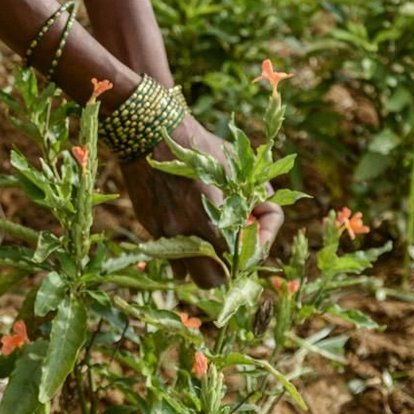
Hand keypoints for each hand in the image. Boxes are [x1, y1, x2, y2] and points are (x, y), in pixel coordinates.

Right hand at [120, 114, 282, 284]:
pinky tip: (187, 237)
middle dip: (229, 267)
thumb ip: (257, 194)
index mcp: (216, 218)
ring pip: (189, 276)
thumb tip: (263, 215)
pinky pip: (169, 258)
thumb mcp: (236, 166)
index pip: (248, 256)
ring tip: (210, 246)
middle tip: (234, 249)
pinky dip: (181, 255)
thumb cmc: (199, 147)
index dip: (261, 246)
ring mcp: (168, 233)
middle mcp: (191, 233)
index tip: (259, 235)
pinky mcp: (151, 228)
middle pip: (217, 279)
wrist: (150, 134)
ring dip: (203, 265)